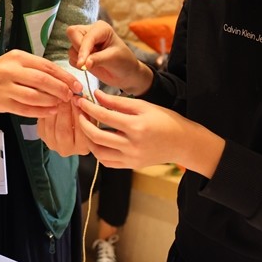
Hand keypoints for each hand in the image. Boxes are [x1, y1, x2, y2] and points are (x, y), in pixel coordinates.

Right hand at [0, 49, 79, 119]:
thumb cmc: (0, 71)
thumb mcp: (17, 61)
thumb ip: (37, 68)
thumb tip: (64, 80)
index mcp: (18, 57)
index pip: (46, 66)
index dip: (64, 76)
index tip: (76, 84)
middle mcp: (10, 70)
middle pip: (42, 81)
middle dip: (60, 89)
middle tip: (71, 96)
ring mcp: (4, 87)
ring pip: (34, 96)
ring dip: (51, 101)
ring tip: (61, 104)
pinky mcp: (2, 103)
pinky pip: (25, 109)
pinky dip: (40, 112)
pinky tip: (50, 112)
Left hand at [37, 97, 92, 156]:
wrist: (70, 124)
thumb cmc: (84, 120)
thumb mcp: (90, 118)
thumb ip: (88, 112)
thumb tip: (82, 98)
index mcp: (83, 148)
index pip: (81, 132)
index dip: (80, 114)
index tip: (79, 100)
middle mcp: (67, 149)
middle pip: (64, 131)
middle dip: (66, 110)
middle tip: (67, 96)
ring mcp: (53, 144)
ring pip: (51, 127)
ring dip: (55, 110)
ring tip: (59, 97)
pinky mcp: (43, 137)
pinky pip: (43, 124)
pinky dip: (46, 112)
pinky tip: (51, 102)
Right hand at [66, 21, 150, 94]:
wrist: (125, 74)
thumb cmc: (124, 62)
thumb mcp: (113, 59)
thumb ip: (98, 59)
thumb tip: (84, 63)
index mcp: (101, 28)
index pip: (86, 36)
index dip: (83, 49)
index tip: (82, 64)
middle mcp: (91, 32)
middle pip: (72, 33)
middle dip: (78, 50)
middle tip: (87, 62)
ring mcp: (84, 42)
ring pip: (71, 47)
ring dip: (79, 59)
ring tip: (95, 64)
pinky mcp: (80, 52)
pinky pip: (71, 57)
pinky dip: (77, 64)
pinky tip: (89, 67)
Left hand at [73, 90, 223, 176]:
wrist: (183, 143)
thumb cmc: (165, 120)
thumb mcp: (143, 106)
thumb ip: (118, 102)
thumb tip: (95, 95)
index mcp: (137, 126)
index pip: (104, 116)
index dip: (88, 107)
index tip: (80, 100)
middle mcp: (133, 145)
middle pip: (96, 136)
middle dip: (83, 123)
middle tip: (79, 113)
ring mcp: (131, 158)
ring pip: (98, 152)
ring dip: (88, 139)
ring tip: (87, 127)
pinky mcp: (131, 166)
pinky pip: (107, 162)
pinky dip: (98, 152)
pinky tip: (97, 141)